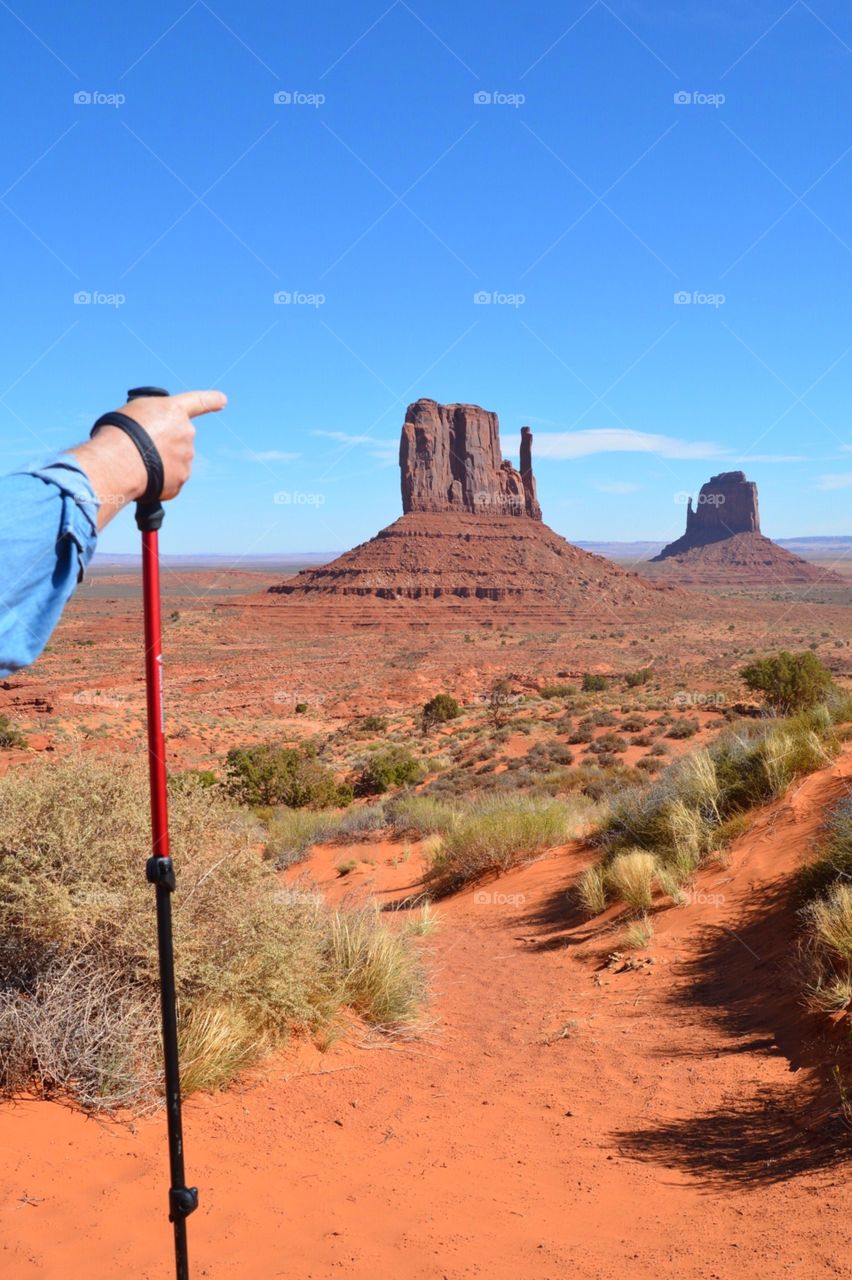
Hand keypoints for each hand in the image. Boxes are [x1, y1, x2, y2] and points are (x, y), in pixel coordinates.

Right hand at [70, 389, 226, 528]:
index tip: (222, 400)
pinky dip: (159, 481)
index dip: (211, 400)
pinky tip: (144, 479)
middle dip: (165, 444)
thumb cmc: (118, 434)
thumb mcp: (133, 413)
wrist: (119, 463)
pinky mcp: (182, 479)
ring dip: (160, 463)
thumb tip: (152, 436)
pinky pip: (171, 480)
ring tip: (138, 464)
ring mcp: (186, 457)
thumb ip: (151, 419)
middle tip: (142, 449)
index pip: (198, 402)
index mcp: (174, 411)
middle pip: (178, 438)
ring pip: (175, 461)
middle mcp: (186, 432)